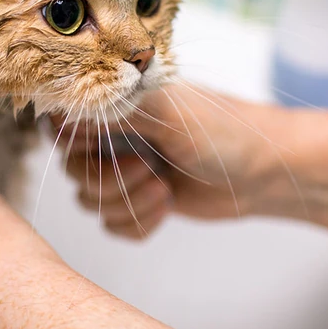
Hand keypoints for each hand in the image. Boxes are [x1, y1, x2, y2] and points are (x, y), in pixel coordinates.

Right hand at [55, 83, 291, 238]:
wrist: (265, 172)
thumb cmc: (224, 132)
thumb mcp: (167, 111)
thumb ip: (112, 110)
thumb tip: (62, 114)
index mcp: (116, 104)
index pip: (61, 122)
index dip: (72, 143)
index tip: (97, 150)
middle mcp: (115, 135)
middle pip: (73, 171)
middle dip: (109, 182)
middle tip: (149, 172)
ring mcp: (126, 169)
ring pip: (92, 202)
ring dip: (127, 204)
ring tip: (164, 191)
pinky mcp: (140, 200)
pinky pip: (113, 225)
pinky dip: (136, 224)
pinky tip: (166, 208)